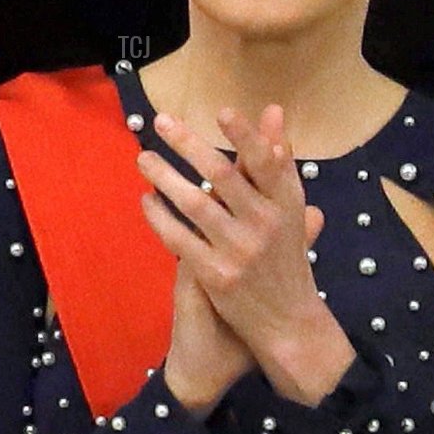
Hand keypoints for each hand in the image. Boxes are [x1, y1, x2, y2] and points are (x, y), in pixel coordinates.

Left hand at [139, 107, 349, 404]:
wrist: (287, 322)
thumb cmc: (286, 258)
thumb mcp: (290, 209)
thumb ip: (278, 161)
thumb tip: (272, 111)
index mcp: (287, 205)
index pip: (265, 162)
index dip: (244, 136)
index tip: (221, 111)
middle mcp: (265, 225)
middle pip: (223, 175)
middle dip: (189, 144)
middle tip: (161, 121)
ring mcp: (240, 252)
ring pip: (195, 204)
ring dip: (165, 177)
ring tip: (143, 159)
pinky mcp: (216, 276)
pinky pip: (179, 239)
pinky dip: (159, 217)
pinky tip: (146, 201)